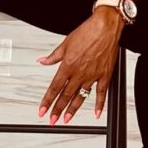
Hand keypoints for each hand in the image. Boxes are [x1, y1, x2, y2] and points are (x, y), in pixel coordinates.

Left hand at [37, 9, 123, 123]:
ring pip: (81, 97)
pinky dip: (99, 104)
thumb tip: (42, 61)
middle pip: (66, 95)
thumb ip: (53, 56)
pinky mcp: (105, 75)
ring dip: (73, 109)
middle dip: (57, 109)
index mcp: (68, 65)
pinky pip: (102, 93)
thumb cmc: (87, 32)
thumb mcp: (65, 43)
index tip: (42, 110)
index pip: (54, 87)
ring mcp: (92, 76)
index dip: (47, 100)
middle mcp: (79, 73)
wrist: (105, 27)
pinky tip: (97, 113)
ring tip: (67, 119)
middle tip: (52, 120)